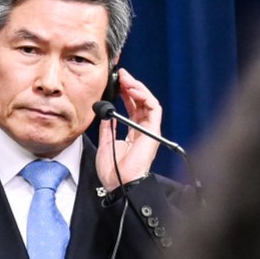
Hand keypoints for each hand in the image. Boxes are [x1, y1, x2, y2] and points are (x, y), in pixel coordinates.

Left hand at [95, 68, 161, 190]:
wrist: (119, 183)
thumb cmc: (113, 170)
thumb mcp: (106, 144)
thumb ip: (107, 129)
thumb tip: (106, 115)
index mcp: (132, 133)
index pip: (132, 108)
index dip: (126, 94)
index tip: (116, 83)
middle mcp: (142, 130)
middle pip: (140, 103)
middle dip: (131, 86)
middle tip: (121, 75)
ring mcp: (149, 130)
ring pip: (148, 102)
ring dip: (138, 88)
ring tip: (126, 79)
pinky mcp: (152, 131)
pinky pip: (153, 109)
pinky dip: (144, 97)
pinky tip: (133, 89)